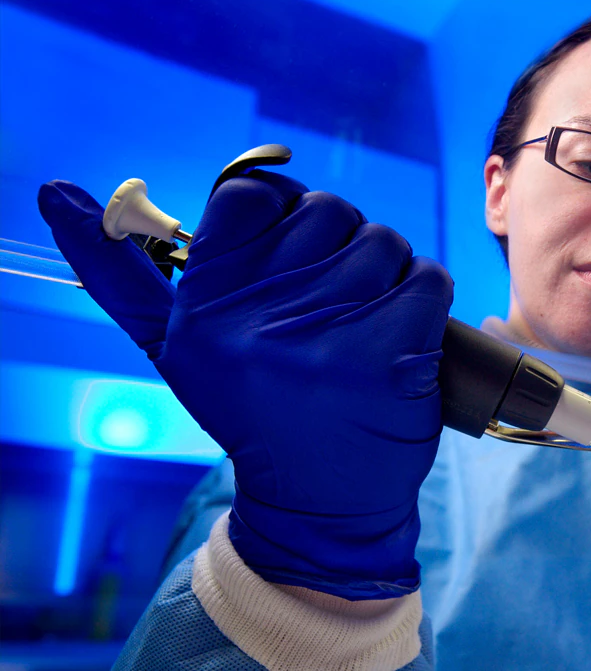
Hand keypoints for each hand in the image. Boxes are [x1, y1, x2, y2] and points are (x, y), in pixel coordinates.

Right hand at [39, 173, 452, 599]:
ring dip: (385, 277)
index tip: (293, 262)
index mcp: (204, 305)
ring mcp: (327, 334)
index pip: (251, 193)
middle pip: (328, 211)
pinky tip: (400, 339)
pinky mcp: (391, 352)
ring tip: (364, 329)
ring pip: (382, 242)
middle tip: (331, 309)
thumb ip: (120, 275)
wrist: (318, 506)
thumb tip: (55, 193)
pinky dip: (423, 298)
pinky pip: (426, 275)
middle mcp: (257, 316)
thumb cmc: (255, 413)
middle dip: (339, 249)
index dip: (284, 216)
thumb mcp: (177, 350)